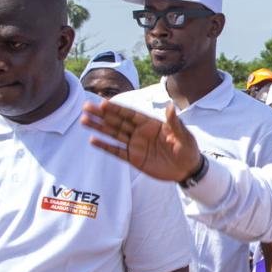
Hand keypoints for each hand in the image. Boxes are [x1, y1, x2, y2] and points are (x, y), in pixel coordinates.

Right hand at [82, 99, 202, 182]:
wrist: (187, 169)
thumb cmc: (187, 149)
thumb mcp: (183, 135)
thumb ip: (174, 122)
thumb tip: (170, 106)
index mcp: (150, 123)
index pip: (130, 114)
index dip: (117, 108)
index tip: (103, 103)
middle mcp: (140, 132)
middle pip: (117, 121)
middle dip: (102, 115)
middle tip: (86, 107)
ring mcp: (135, 145)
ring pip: (114, 134)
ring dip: (99, 127)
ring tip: (84, 120)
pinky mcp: (134, 158)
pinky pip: (117, 151)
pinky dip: (105, 146)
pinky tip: (93, 140)